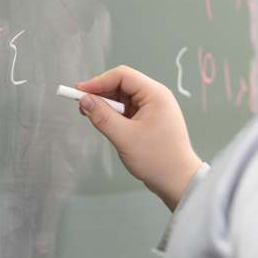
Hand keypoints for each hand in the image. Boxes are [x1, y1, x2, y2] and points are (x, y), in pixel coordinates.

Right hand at [76, 65, 202, 210]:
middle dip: (101, 93)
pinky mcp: (150, 119)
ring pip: (123, 97)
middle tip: (82, 106)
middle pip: (122, 84)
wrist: (178, 181)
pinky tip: (105, 123)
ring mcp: (153, 108)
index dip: (98, 81)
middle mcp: (156, 96)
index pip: (122, 76)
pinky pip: (128, 109)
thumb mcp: (125, 137)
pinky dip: (114, 114)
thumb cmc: (157, 159)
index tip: (79, 92)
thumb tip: (84, 100)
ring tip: (92, 117)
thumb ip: (102, 117)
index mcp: (155, 94)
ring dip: (107, 105)